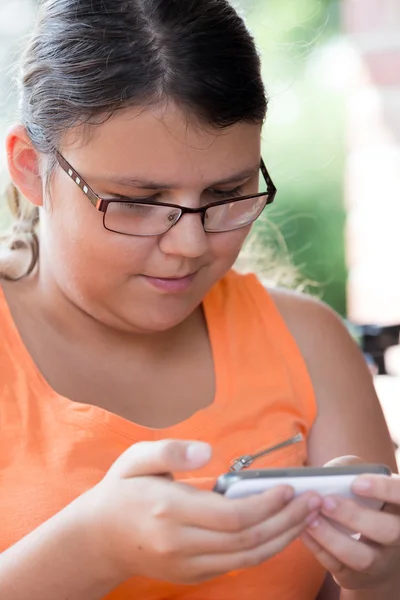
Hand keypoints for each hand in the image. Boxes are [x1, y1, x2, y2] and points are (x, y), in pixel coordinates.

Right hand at [82, 439, 321, 584]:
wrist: (96, 540)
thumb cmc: (120, 492)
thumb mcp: (136, 460)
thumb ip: (171, 452)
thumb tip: (207, 453)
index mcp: (170, 512)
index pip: (232, 516)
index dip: (266, 504)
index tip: (288, 487)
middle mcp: (181, 545)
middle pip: (248, 540)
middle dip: (287, 521)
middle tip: (314, 501)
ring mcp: (187, 565)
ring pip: (247, 558)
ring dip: (283, 539)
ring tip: (308, 518)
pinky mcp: (191, 575)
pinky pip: (236, 566)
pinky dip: (264, 550)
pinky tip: (281, 532)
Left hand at [300, 456, 399, 590]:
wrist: (369, 547)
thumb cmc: (362, 503)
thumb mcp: (363, 483)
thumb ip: (349, 471)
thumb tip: (328, 472)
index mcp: (399, 508)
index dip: (384, 489)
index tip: (356, 483)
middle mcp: (398, 539)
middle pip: (389, 531)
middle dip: (354, 516)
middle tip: (326, 502)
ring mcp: (380, 562)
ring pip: (363, 558)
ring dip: (332, 537)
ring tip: (310, 518)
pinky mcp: (356, 577)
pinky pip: (338, 566)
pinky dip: (318, 547)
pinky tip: (302, 529)